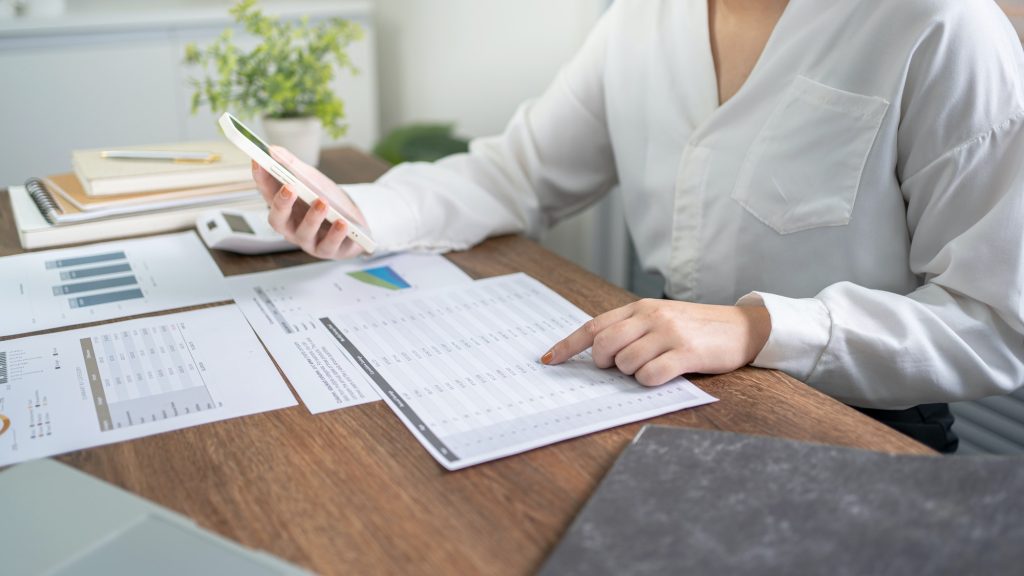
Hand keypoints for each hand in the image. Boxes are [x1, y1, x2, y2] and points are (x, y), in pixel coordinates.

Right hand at [252, 146, 368, 259]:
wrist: (356, 223)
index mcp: (284, 208)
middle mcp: (291, 227)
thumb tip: (272, 149)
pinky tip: (343, 223)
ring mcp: (309, 241)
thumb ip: (293, 166)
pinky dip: (336, 234)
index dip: (261, 178)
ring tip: (322, 202)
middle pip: (278, 220)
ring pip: (304, 233)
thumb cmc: (328, 201)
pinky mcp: (329, 250)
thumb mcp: (312, 180)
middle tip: (289, 187)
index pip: (267, 193)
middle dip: (281, 203)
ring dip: (312, 217)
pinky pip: (329, 245)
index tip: (258, 161)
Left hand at [540, 299, 770, 385]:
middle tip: (618, 368)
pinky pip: (651, 375)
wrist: (743, 328)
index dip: (567, 345)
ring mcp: (668, 333)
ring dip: (632, 374)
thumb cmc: (698, 328)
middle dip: (604, 364)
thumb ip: (632, 329)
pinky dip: (650, 381)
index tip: (549, 360)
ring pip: (626, 363)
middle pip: (604, 345)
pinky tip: (665, 375)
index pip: (593, 326)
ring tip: (654, 367)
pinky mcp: (686, 352)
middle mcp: (651, 317)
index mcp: (640, 308)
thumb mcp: (661, 319)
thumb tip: (597, 353)